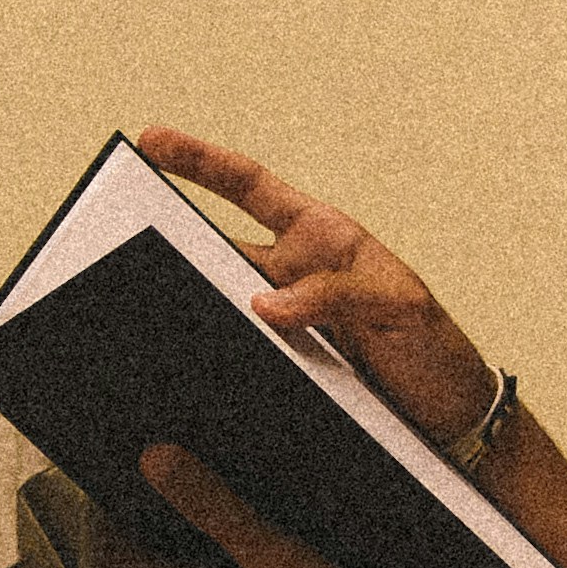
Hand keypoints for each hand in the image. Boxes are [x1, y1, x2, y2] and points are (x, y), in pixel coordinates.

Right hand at [134, 128, 498, 448]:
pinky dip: (201, 353)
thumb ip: (340, 295)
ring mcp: (277, 324)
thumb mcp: (402, 309)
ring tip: (134, 312)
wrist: (447, 425)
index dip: (200, 162)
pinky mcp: (273, 367)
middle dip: (166, 239)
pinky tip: (176, 367)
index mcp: (321, 239)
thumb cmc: (435, 352)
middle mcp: (290, 276)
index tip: (153, 142)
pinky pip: (227, 351)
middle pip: (213, 246)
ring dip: (179, 305)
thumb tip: (264, 304)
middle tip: (119, 239)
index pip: (249, 187)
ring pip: (212, 302)